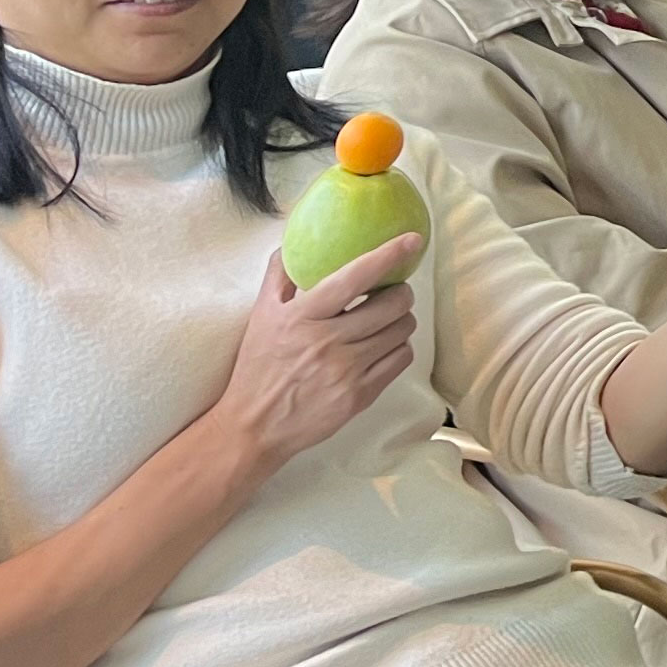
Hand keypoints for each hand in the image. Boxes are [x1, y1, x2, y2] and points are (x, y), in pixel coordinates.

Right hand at [214, 239, 418, 466]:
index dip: (388, 255)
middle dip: (401, 293)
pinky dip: (399, 347)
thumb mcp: (261, 316)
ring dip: (401, 320)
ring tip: (386, 321)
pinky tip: (383, 346)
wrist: (254, 425)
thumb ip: (279, 275)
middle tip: (392, 293)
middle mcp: (326, 342)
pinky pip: (401, 358)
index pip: (353, 277)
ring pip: (401, 330)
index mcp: (301, 317)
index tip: (412, 240)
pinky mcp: (360, 395)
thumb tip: (296, 240)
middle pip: (392, 304)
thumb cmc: (259, 366)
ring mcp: (346, 370)